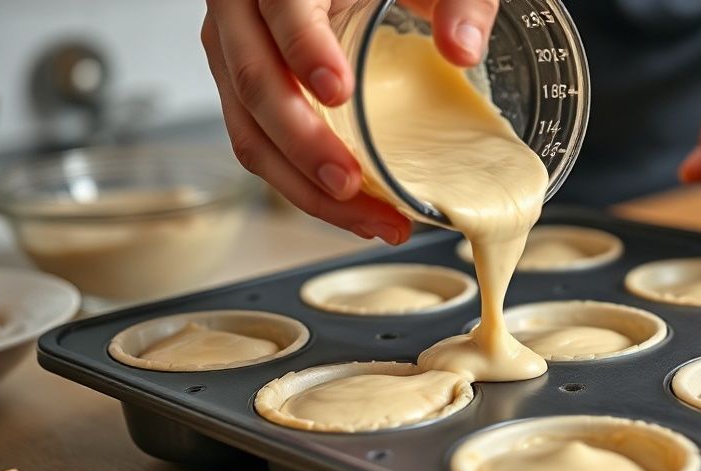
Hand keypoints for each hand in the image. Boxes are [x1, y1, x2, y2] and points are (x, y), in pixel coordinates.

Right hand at [201, 0, 499, 243]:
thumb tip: (464, 49)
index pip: (283, 8)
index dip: (306, 50)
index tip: (339, 92)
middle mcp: (243, 15)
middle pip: (255, 85)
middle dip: (304, 147)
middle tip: (352, 185)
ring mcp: (236, 59)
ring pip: (250, 133)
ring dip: (306, 187)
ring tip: (371, 220)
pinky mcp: (245, 98)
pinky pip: (261, 150)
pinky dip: (303, 188)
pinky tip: (354, 210)